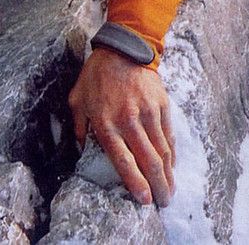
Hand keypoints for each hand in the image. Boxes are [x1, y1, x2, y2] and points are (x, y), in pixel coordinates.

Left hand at [68, 47, 176, 207]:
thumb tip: (79, 149)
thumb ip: (78, 127)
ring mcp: (148, 113)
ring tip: (170, 189)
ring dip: (168, 173)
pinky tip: (172, 165)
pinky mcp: (161, 104)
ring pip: (162, 150)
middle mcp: (130, 121)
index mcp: (107, 124)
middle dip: (158, 185)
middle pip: (148, 160)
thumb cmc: (96, 76)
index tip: (144, 200)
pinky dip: (171, 152)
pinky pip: (168, 134)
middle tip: (163, 201)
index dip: (135, 182)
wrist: (123, 48)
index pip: (124, 161)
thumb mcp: (77, 101)